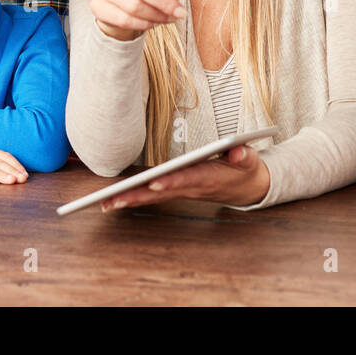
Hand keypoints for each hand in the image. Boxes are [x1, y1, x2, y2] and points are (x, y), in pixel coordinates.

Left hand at [100, 145, 269, 210]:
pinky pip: (154, 197)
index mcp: (209, 178)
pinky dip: (135, 198)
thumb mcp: (250, 161)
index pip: (187, 179)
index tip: (154, 182)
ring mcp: (183, 191)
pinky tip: (116, 200)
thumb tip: (238, 151)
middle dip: (138, 196)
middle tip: (113, 200)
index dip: (171, 182)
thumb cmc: (245, 170)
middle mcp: (192, 187)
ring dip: (130, 200)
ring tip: (105, 203)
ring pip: (154, 197)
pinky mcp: (178, 191)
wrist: (248, 189)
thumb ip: (244, 156)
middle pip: (162, 193)